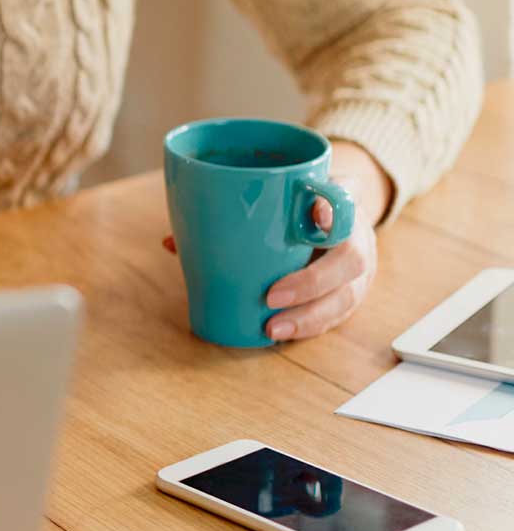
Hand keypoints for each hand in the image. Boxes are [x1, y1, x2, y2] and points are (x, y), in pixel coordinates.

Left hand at [161, 141, 386, 341]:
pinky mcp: (350, 293)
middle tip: (272, 296)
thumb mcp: (273, 197)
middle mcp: (357, 235)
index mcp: (341, 200)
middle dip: (312, 281)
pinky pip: (338, 314)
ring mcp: (359, 269)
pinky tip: (283, 333)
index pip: (346, 198)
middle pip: (351, 259)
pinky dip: (310, 326)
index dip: (333, 209)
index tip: (314, 214)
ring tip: (274, 327)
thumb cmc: (293, 207)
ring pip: (347, 295)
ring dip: (310, 316)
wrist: (336, 213)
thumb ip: (230, 213)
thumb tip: (172, 242)